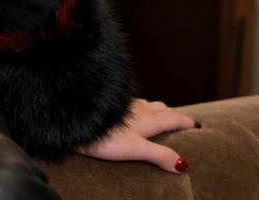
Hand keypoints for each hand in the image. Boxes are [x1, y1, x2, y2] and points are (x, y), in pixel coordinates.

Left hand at [75, 98, 197, 171]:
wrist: (73, 118)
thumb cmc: (104, 135)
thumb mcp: (135, 148)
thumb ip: (159, 155)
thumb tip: (184, 165)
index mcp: (147, 119)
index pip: (171, 117)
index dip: (185, 121)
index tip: (197, 125)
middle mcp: (137, 108)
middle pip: (160, 108)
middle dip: (171, 114)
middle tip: (180, 120)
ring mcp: (122, 105)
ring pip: (144, 104)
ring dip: (155, 109)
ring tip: (159, 114)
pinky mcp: (109, 107)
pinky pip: (129, 105)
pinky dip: (138, 108)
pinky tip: (129, 112)